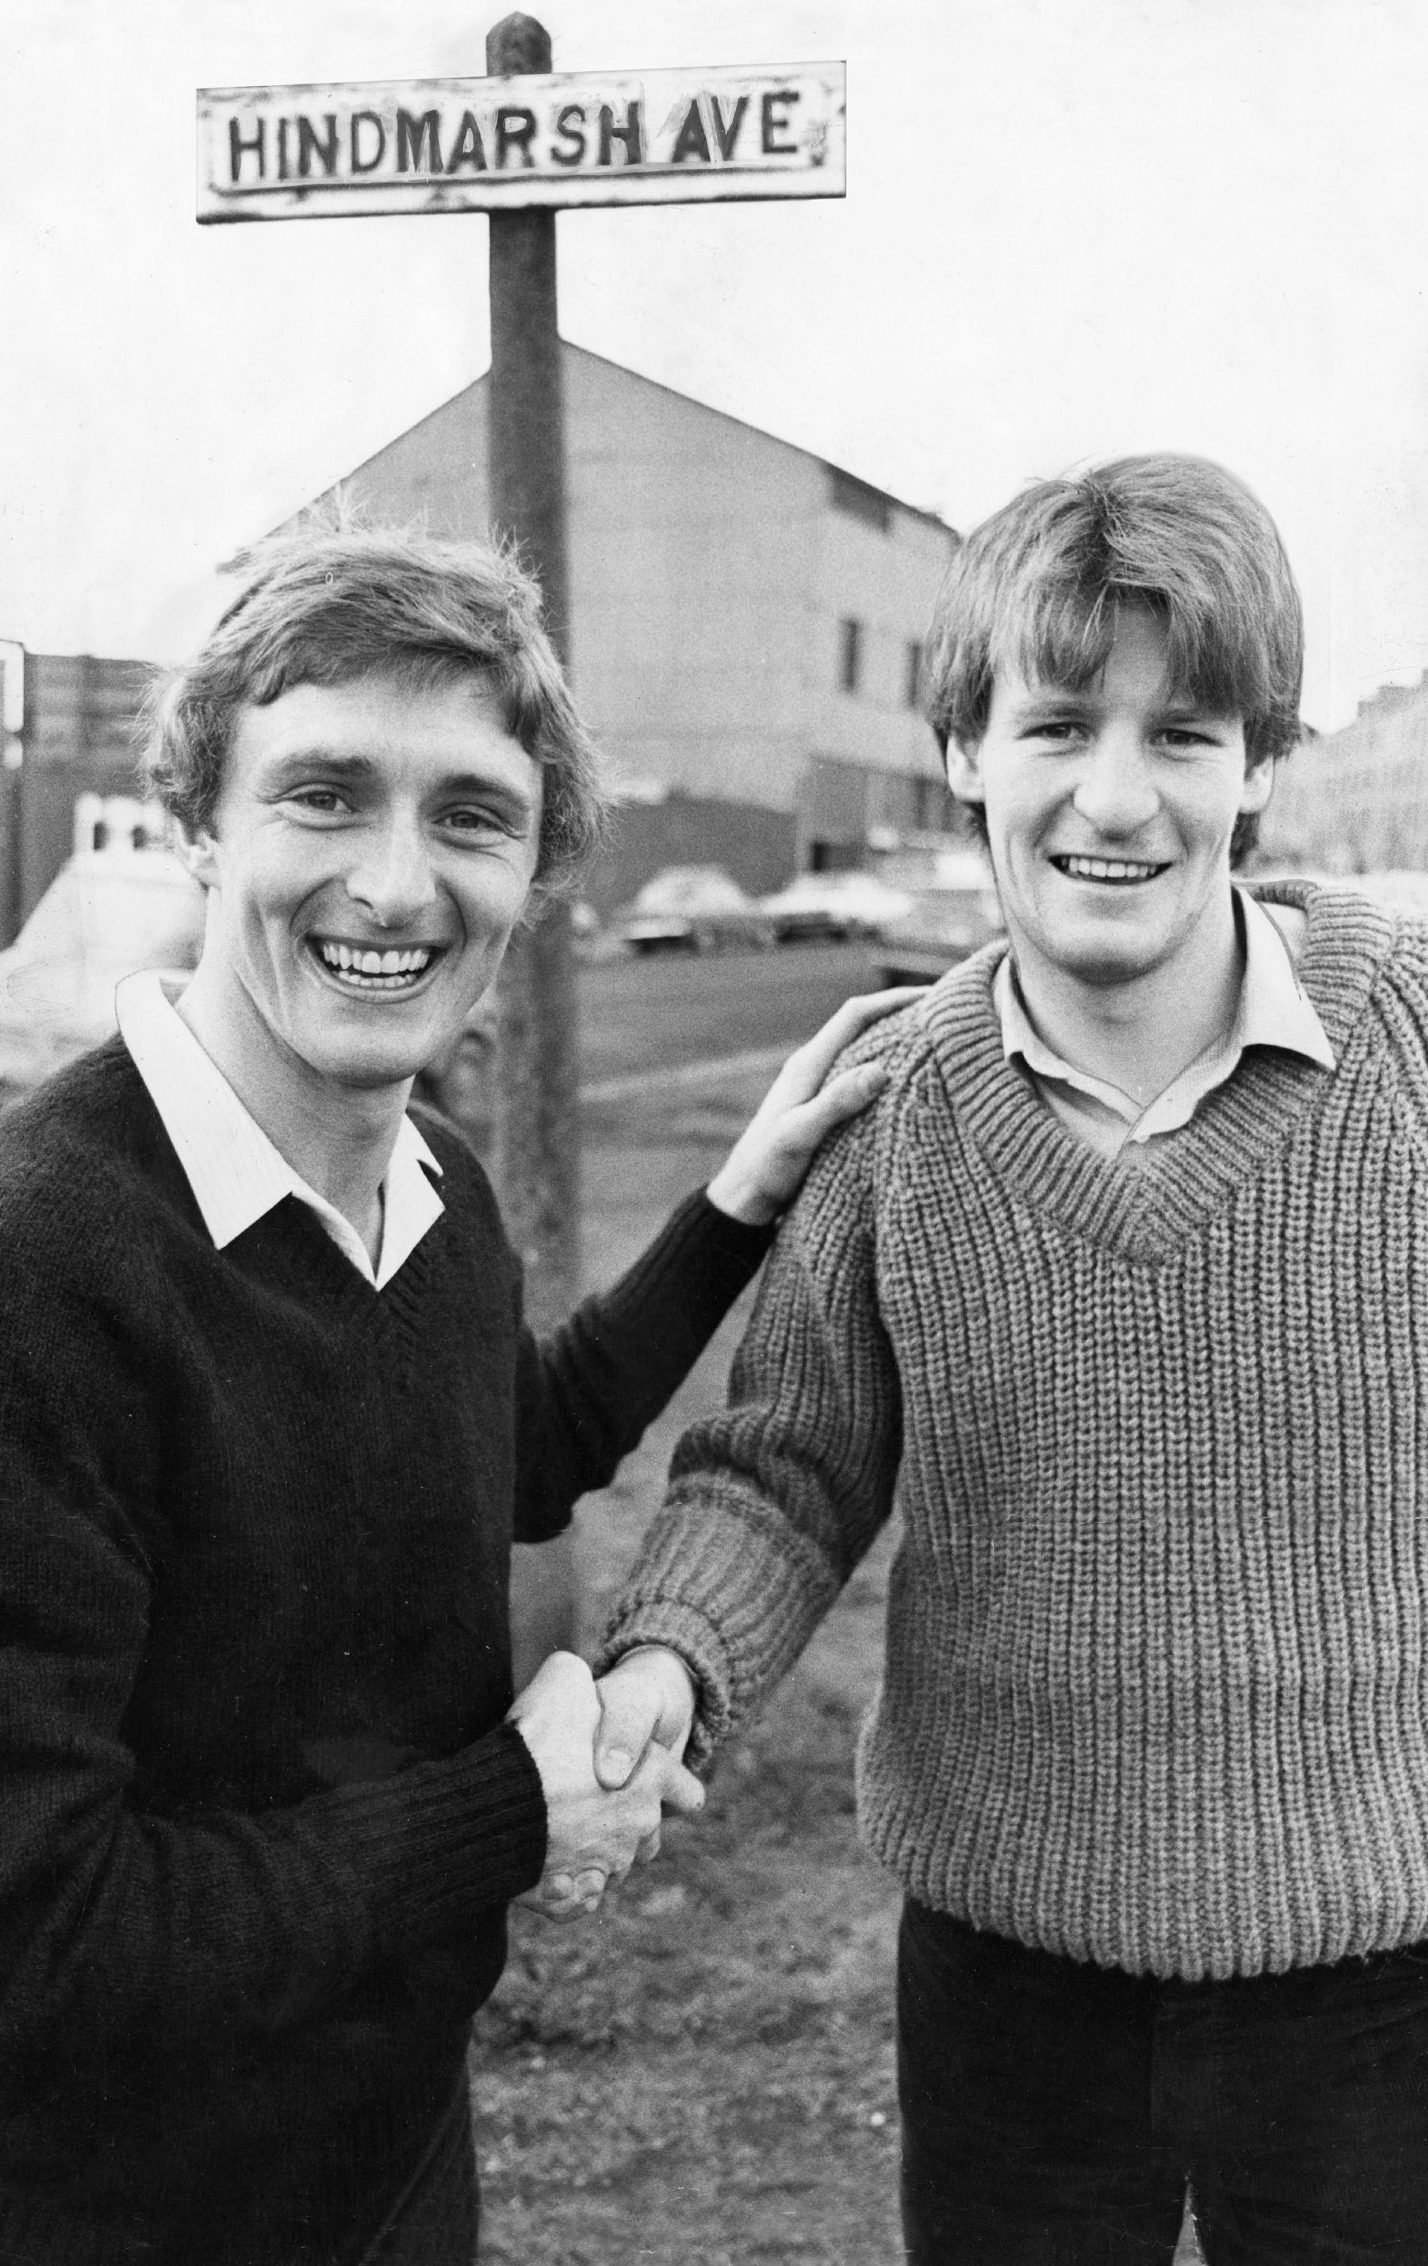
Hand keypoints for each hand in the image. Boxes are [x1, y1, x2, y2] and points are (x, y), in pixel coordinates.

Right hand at [507, 1651, 701, 1922]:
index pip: (683, 1789)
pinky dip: (569, 1887)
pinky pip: (581, 1895)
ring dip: (599, 1852)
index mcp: (652, 1773)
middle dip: (627, 1820)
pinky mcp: (578, 1895)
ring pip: (616, 1863)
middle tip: (596, 1805)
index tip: (669, 1791)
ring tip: (569, 1834)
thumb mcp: (563, 1678)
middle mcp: (641, 1822)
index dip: (675, 1786)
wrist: (495, 1804)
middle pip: (647, 1830)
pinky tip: (549, 1869)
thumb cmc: (537, 1738)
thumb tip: (573, 1679)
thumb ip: (577, 1678)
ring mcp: (611, 1862)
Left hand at [705, 988, 922, 1224]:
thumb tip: (880, 1070)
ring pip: (864, 1048)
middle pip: (863, 1024)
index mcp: (808, 1063)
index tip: (933, 996)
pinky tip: (909, 1081)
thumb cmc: (767, 1169)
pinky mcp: (823, 1104)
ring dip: (897, 1039)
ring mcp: (818, 1084)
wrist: (743, 1197)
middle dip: (902, 1012)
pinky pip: (861, 1073)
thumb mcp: (800, 1136)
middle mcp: (814, 1065)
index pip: (855, 1014)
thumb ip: (836, 1103)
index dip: (894, 999)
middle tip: (946, 1015)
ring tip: (938, 1041)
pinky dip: (888, 1066)